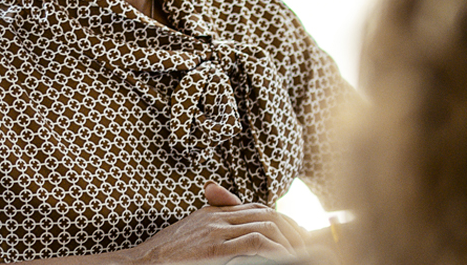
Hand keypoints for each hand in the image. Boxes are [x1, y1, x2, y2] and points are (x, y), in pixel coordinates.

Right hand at [120, 183, 308, 263]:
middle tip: (306, 243)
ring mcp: (215, 229)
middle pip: (266, 212)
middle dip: (291, 227)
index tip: (295, 232)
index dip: (279, 218)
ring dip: (288, 240)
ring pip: (266, 224)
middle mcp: (217, 216)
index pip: (256, 207)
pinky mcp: (214, 246)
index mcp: (212, 212)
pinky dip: (275, 249)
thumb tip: (241, 240)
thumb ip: (212, 230)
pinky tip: (285, 259)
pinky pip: (256, 242)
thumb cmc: (160, 257)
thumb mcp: (190, 236)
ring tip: (300, 254)